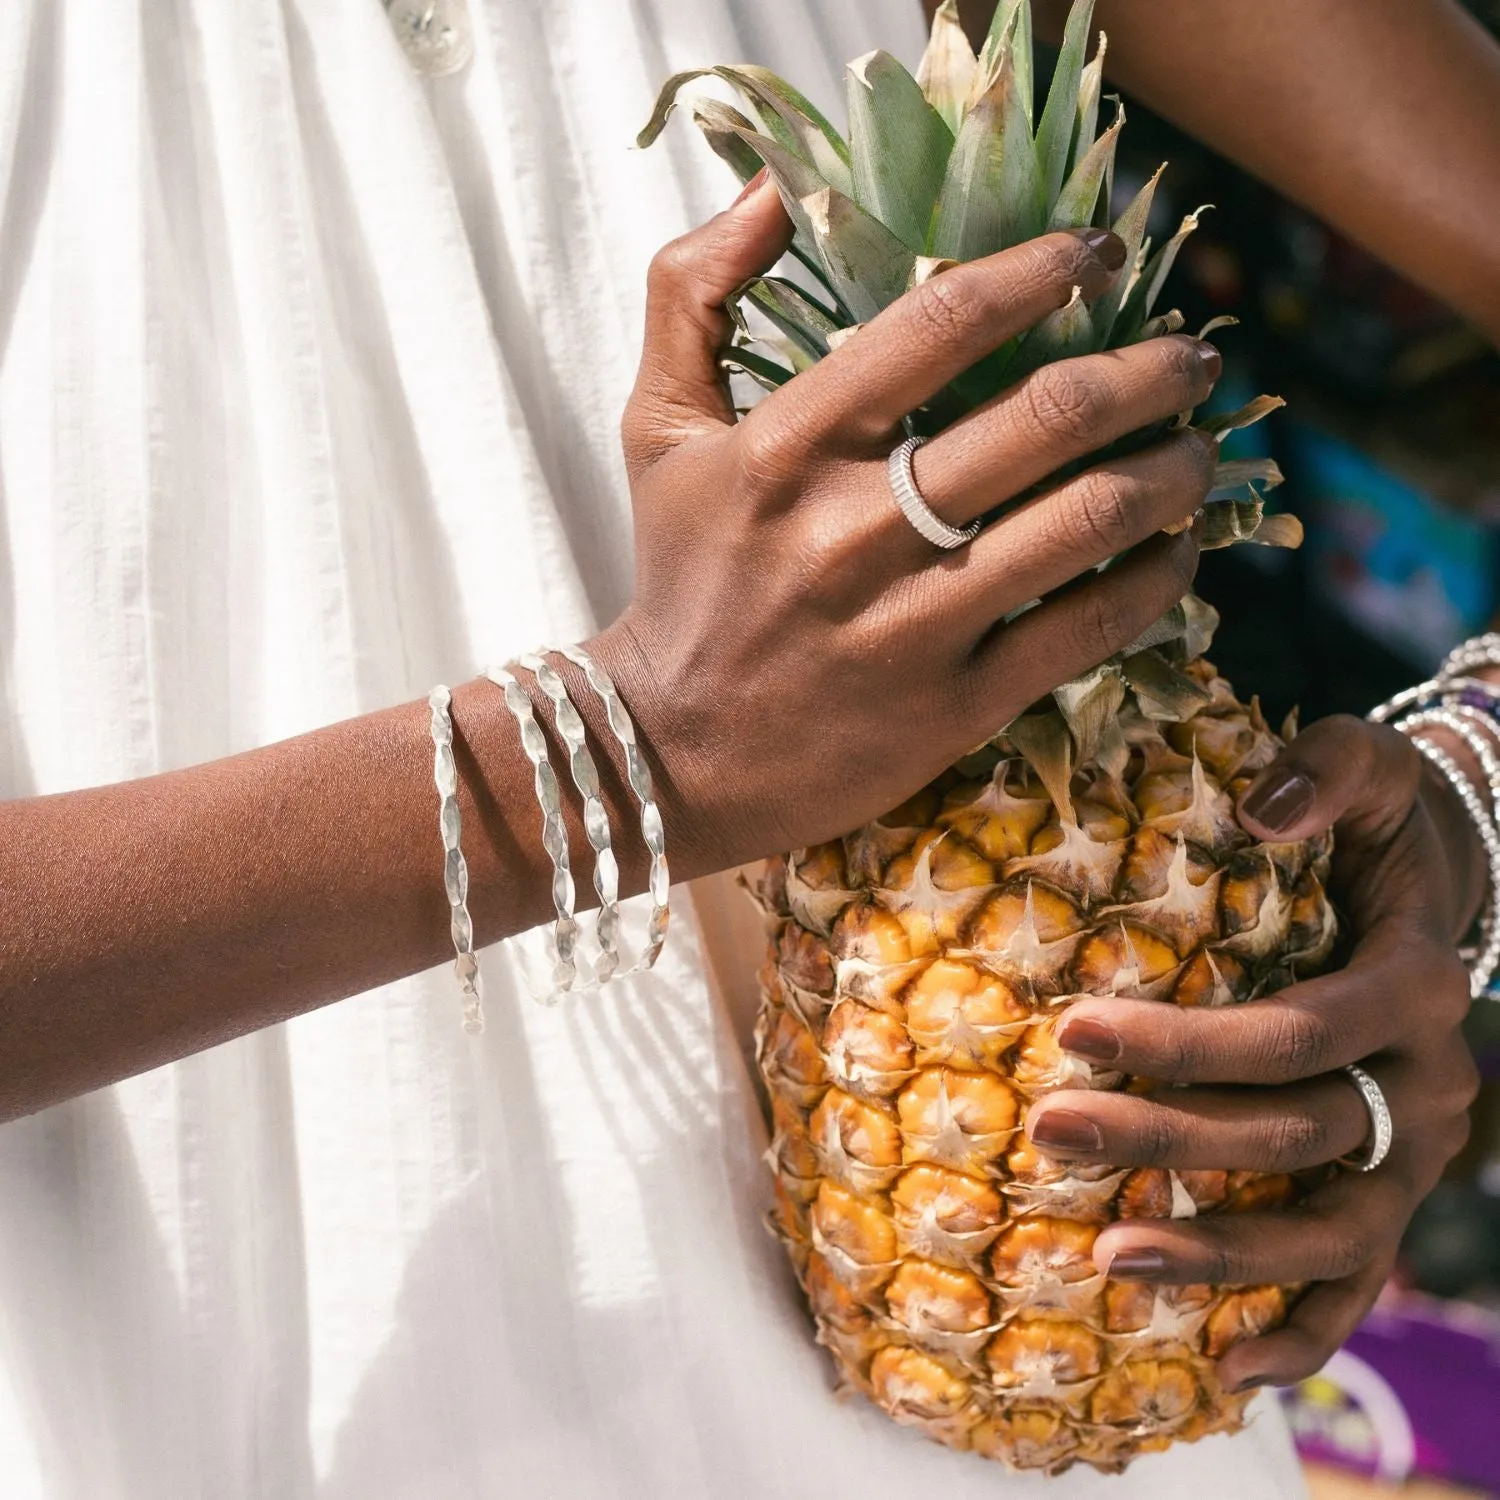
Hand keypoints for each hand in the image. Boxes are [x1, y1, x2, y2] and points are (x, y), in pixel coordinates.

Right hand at [590, 173, 1220, 877]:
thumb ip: (692, 297)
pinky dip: (1156, 579)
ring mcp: (912, 622)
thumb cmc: (679, 580)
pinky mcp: (954, 706)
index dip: (1044, 269)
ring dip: (1173, 470)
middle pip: (1049, 415)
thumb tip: (767, 190)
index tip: (1100, 254)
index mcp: (789, 446)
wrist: (672, 751)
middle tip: (1191, 356)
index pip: (944, 321)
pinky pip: (1088, 629)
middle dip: (1150, 369)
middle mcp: (857, 528)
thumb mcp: (657, 431)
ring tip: (1199, 447)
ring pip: (1089, 520)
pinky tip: (1177, 551)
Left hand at [1023, 715, 1480, 1390]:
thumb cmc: (1374, 824)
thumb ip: (1323, 771)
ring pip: (1327, 1230)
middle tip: (1050, 1131)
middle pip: (1292, 1134)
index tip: (1073, 1033)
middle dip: (1167, 1139)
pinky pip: (1358, 1281)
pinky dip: (1303, 1330)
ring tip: (1111, 1255)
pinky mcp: (1392, 1193)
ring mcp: (1412, 1154)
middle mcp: (1426, 1083)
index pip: (1296, 1033)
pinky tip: (1227, 1369)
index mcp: (1414, 984)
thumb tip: (1261, 805)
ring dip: (1222, 1254)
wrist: (1433, 884)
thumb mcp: (1362, 770)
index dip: (1188, 1043)